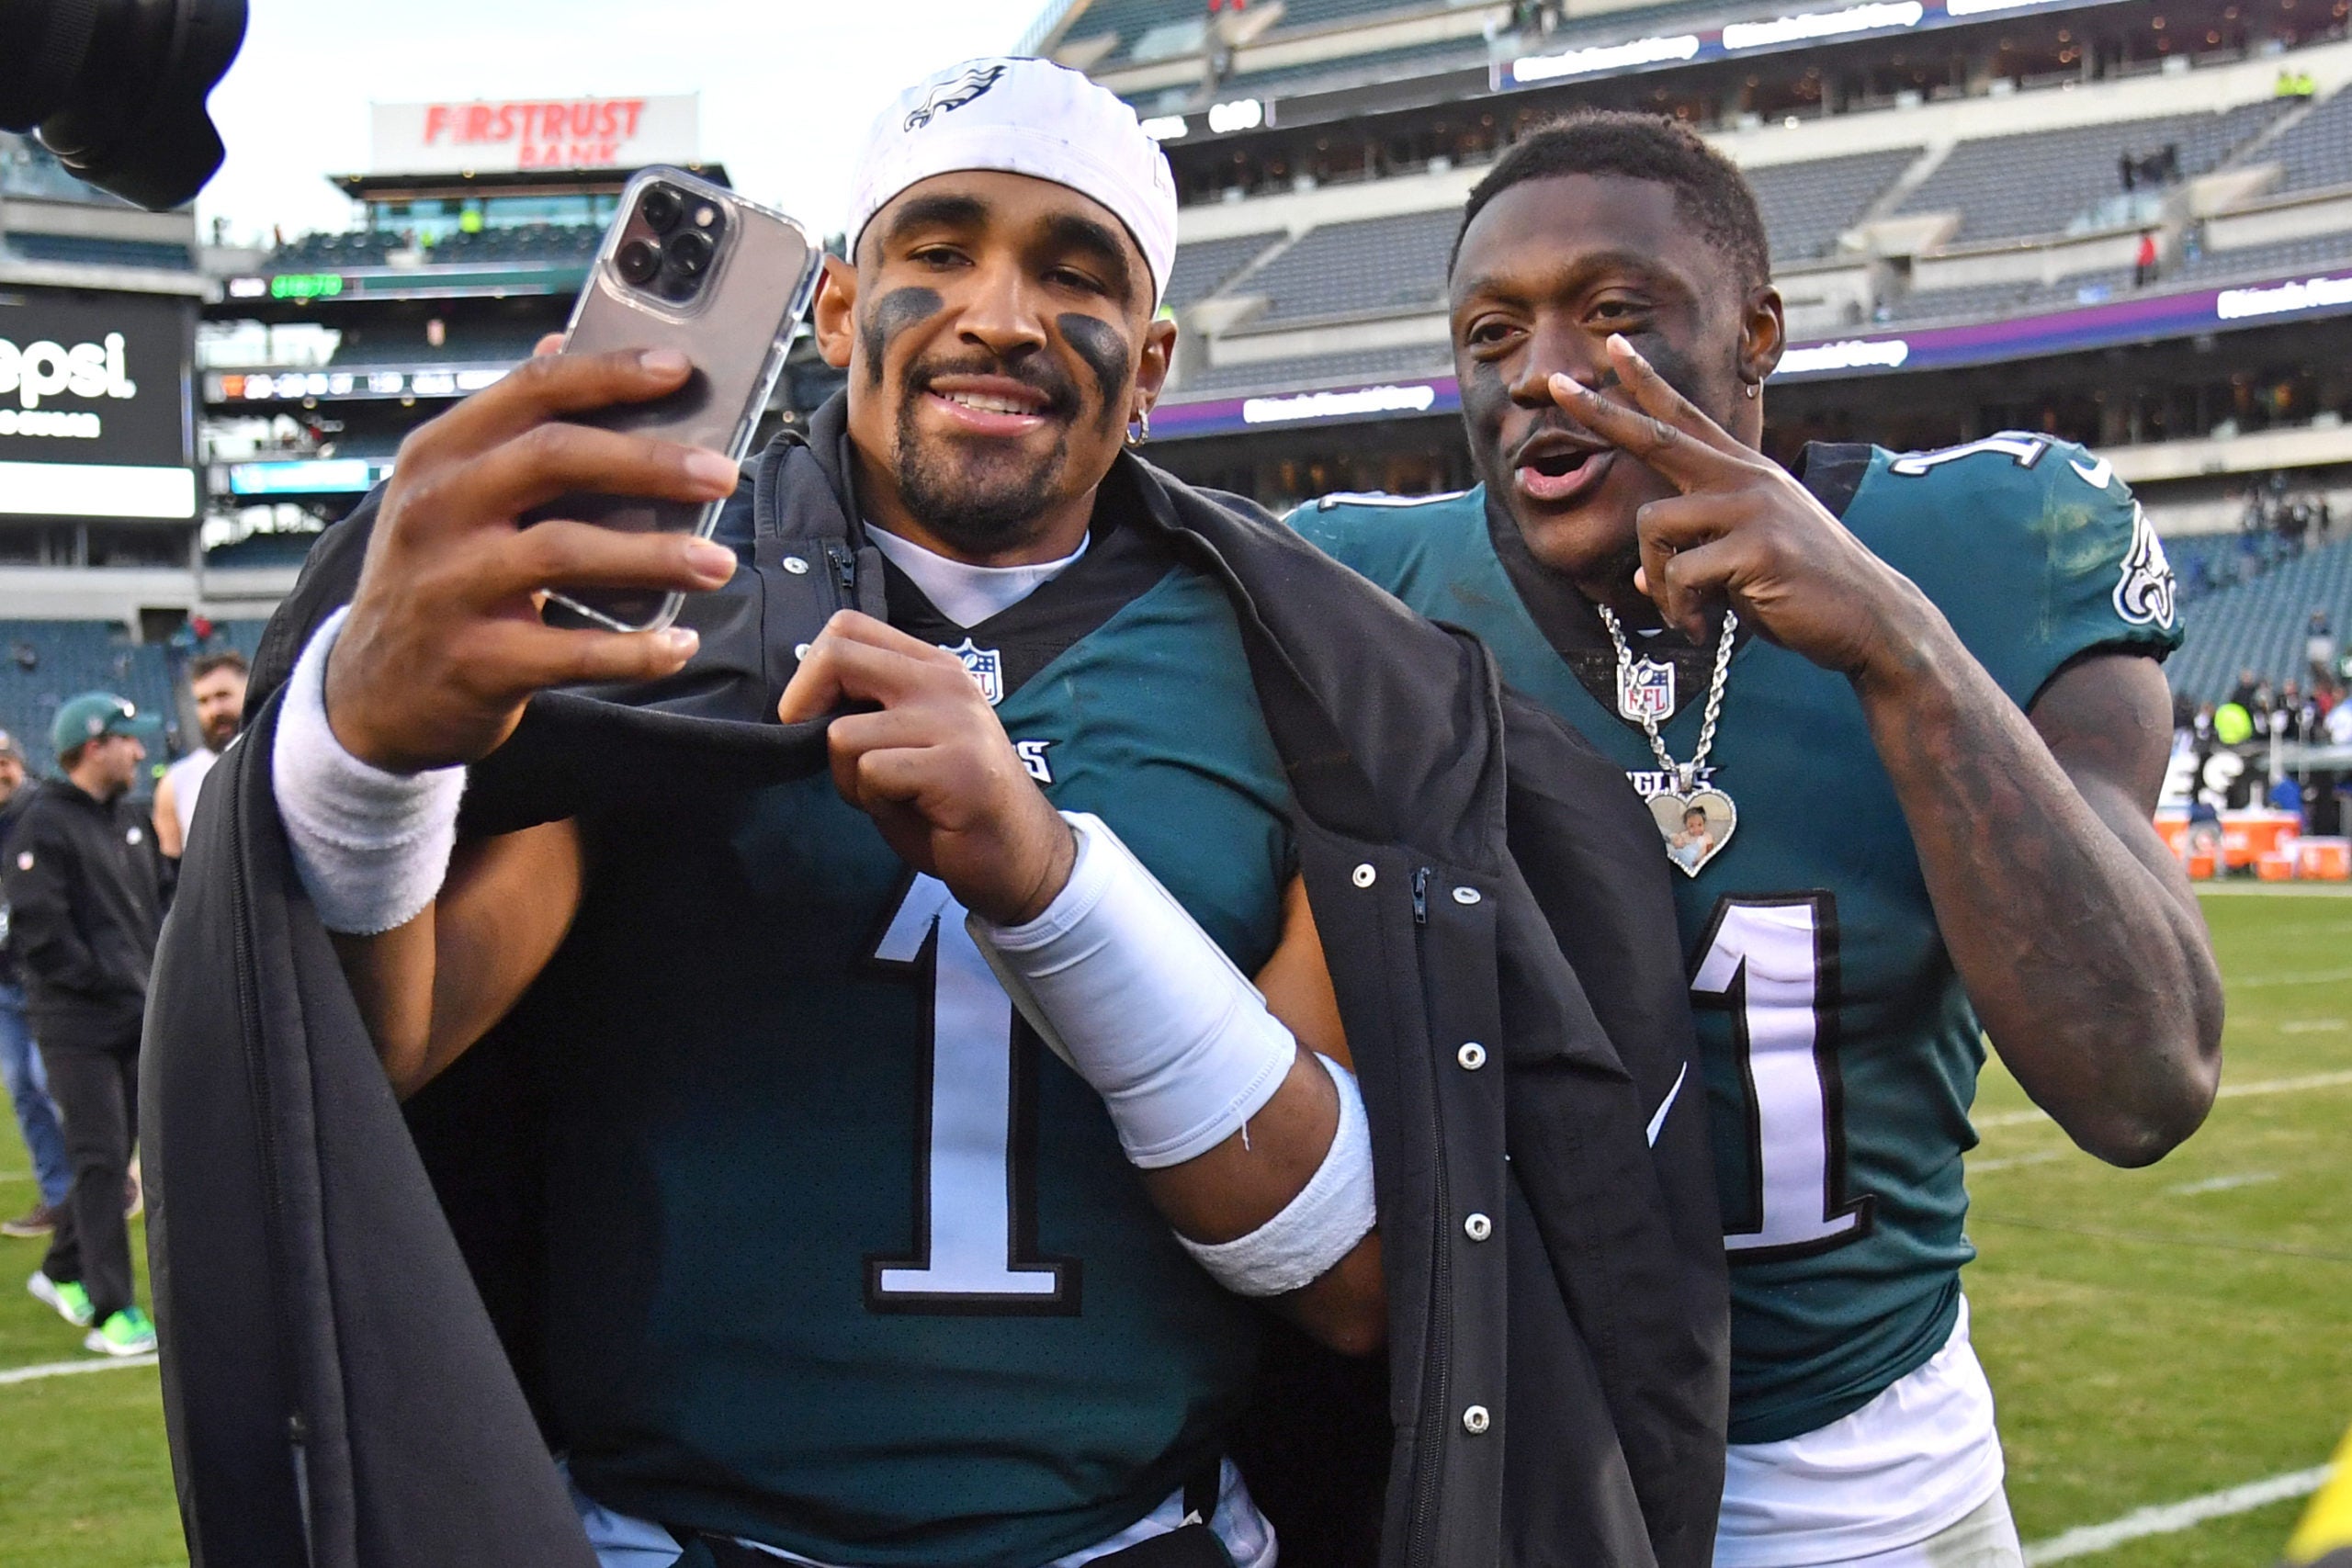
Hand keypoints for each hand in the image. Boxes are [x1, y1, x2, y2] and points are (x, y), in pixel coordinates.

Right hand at [325, 346, 742, 770]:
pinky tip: (679, 643)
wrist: (374, 692)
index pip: (530, 390)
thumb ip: (512, 429)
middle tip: (721, 473)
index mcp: (441, 454)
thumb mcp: (453, 495)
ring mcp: (449, 585)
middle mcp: (436, 510)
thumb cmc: (437, 577)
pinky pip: (570, 653)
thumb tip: (568, 340)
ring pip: (563, 552)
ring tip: (719, 563)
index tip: (679, 368)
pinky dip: (634, 651)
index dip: (609, 373)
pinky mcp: (474, 661)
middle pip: (553, 458)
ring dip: (655, 556)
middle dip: (648, 462)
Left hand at [777, 612, 1075, 923]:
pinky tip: (910, 809)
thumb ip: (870, 709)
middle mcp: (944, 682)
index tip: (808, 714)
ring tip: (886, 794)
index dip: (809, 669)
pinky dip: (873, 801)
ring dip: (846, 778)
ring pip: (843, 733)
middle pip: (835, 655)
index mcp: (932, 668)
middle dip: (801, 706)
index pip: (848, 627)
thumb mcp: (909, 738)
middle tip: (814, 748)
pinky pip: (872, 772)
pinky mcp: (957, 766)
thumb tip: (802, 703)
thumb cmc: (950, 803)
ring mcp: (954, 721)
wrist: (1019, 854)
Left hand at [1548, 336, 1942, 683]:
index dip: (1645, 383)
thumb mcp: (1741, 565)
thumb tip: (1640, 581)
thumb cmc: (1802, 592)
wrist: (1870, 619)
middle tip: (1555, 383)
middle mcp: (1746, 479)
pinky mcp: (1757, 548)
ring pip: (1654, 526)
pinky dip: (1679, 611)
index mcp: (1744, 474)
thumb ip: (1694, 557)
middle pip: (1657, 438)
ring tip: (1683, 614)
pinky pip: (1681, 576)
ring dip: (1656, 582)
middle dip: (1601, 412)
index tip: (1611, 347)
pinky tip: (1701, 629)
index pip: (1685, 419)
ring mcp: (1753, 508)